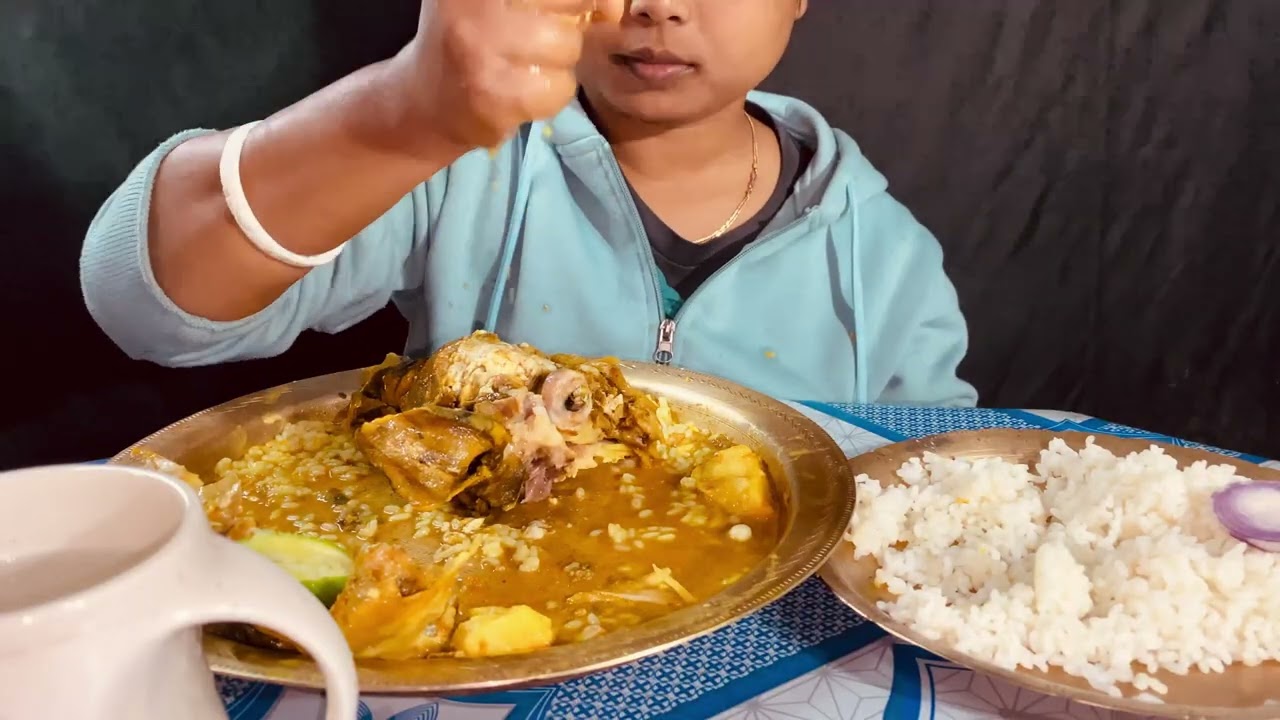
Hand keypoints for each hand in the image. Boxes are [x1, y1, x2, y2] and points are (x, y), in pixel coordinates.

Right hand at [393, 0, 624, 151]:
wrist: (424, 100)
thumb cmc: (472, 37)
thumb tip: (614, 7)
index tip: (588, 9)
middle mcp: (474, 5)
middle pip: (570, 1)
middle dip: (568, 23)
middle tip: (541, 39)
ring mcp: (480, 50)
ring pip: (568, 46)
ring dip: (560, 63)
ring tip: (527, 68)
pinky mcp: (494, 96)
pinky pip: (558, 88)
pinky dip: (550, 94)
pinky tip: (521, 93)